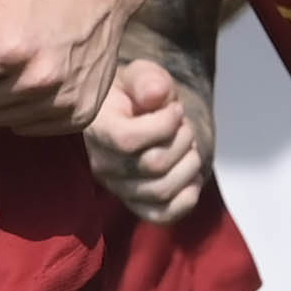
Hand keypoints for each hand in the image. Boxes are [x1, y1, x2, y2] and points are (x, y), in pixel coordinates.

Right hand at [85, 56, 215, 222]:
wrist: (134, 115)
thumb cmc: (135, 93)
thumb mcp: (140, 74)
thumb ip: (148, 79)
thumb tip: (158, 95)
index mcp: (98, 130)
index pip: (128, 140)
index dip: (163, 125)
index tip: (176, 109)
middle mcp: (102, 164)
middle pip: (153, 165)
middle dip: (182, 140)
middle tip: (184, 126)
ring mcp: (119, 188)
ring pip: (162, 191)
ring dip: (189, 165)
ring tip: (189, 147)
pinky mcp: (136, 204)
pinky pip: (163, 215)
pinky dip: (187, 198)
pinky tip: (192, 177)